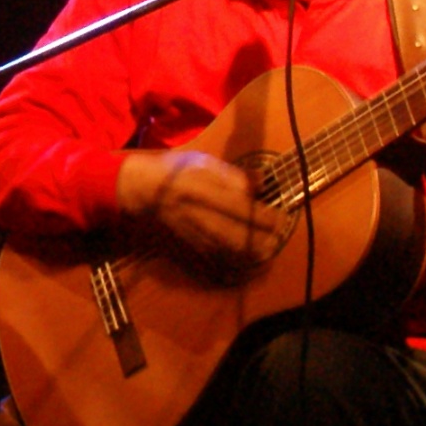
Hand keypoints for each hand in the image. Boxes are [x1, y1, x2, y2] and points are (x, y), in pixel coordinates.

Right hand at [117, 147, 272, 268]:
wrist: (143, 191)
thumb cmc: (177, 170)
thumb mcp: (205, 162)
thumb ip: (234, 175)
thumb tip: (262, 184)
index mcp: (202, 190)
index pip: (241, 209)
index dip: (265, 217)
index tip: (282, 217)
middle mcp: (199, 215)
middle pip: (237, 238)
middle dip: (263, 242)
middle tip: (279, 237)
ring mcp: (194, 233)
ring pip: (229, 252)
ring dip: (253, 255)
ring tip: (270, 251)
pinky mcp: (190, 244)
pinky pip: (217, 260)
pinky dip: (236, 263)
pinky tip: (249, 261)